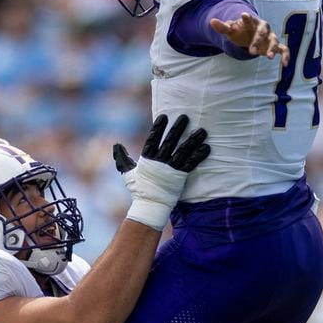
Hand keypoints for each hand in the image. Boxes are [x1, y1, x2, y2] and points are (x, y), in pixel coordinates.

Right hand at [113, 114, 209, 229]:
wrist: (149, 206)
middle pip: (170, 141)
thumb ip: (122, 158)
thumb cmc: (139, 189)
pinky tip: (206, 147)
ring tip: (202, 131)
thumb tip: (116, 145)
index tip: (164, 116)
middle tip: (185, 117)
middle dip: (178, 129)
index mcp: (147, 159)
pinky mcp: (180, 177)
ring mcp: (170, 169)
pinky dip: (199, 156)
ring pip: (183, 151)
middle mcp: (159, 162)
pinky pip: (191, 164)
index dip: (158, 128)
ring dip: (193, 140)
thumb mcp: (127, 172)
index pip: (153, 139)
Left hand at [209, 12, 289, 65]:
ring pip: (274, 40)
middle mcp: (263, 28)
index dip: (246, 18)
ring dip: (272, 48)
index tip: (243, 15)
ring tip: (269, 57)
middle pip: (262, 32)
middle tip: (251, 51)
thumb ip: (223, 27)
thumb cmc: (239, 31)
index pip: (249, 19)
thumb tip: (211, 21)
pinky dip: (285, 55)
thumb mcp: (231, 30)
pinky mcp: (275, 45)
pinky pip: (283, 49)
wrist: (249, 34)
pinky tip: (285, 64)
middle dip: (257, 41)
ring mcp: (270, 36)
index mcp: (251, 22)